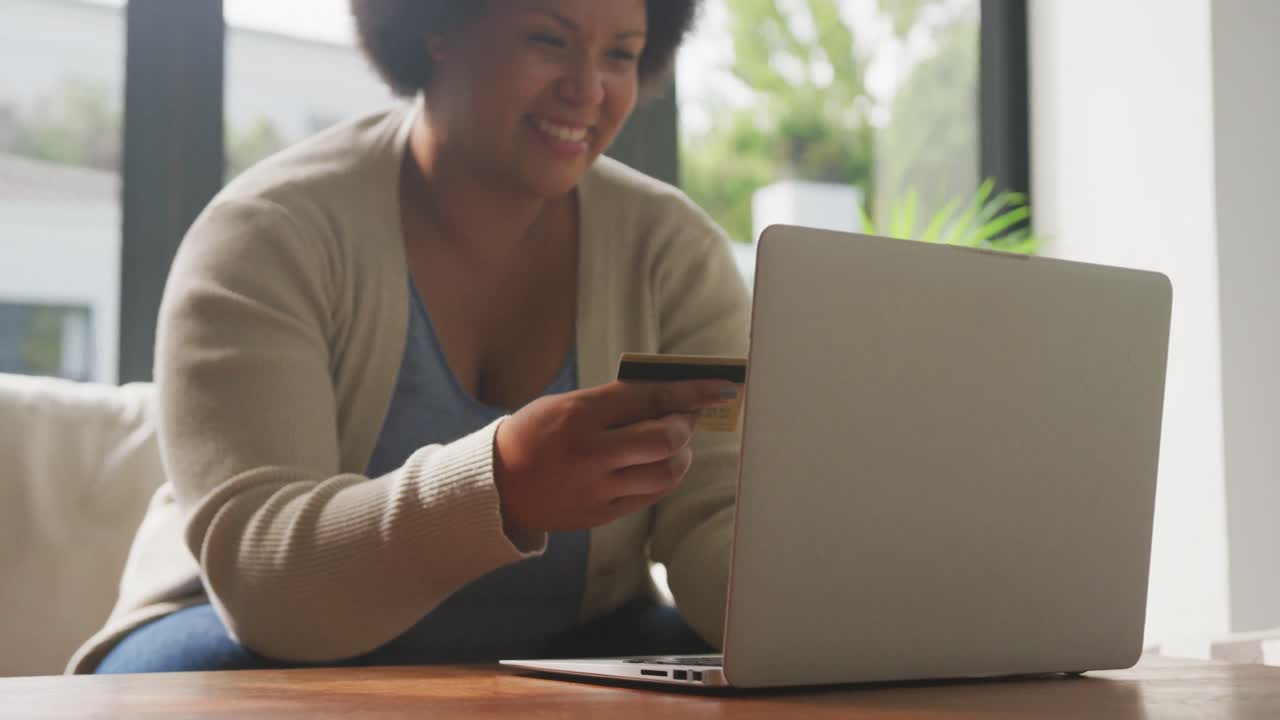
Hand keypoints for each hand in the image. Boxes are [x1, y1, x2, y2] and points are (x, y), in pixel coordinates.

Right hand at [493, 379, 735, 533]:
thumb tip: (670, 397)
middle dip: (686, 423)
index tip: (719, 387)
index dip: (690, 392)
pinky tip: (660, 465)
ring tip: (676, 442)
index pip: (648, 398)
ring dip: (682, 454)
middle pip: (665, 439)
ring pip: (666, 473)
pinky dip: (664, 476)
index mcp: (578, 416)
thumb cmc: (535, 435)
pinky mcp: (600, 515)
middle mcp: (590, 454)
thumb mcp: (566, 405)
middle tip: (688, 415)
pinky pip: (650, 496)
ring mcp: (596, 489)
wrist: (496, 486)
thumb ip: (615, 402)